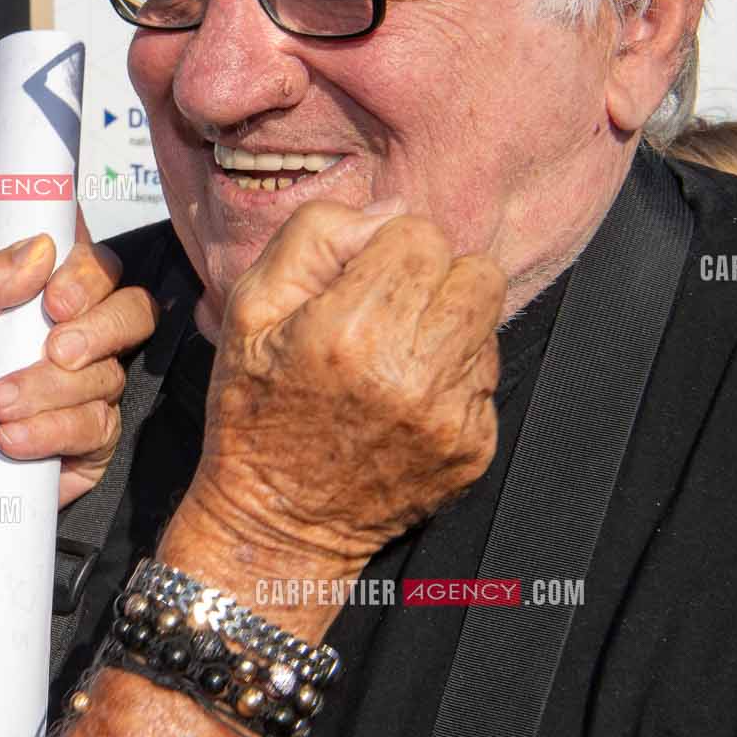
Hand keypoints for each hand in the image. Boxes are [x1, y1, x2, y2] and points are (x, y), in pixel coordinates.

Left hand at [0, 234, 156, 636]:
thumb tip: (38, 247)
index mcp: (36, 307)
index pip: (91, 267)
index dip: (87, 273)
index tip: (54, 296)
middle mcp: (72, 345)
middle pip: (130, 311)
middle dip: (97, 326)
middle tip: (54, 348)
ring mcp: (86, 396)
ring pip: (107, 374)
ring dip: (48, 389)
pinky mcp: (90, 447)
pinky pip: (97, 427)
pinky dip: (53, 430)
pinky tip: (12, 442)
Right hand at [189, 204, 503, 571]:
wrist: (277, 523)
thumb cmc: (255, 411)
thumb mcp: (247, 309)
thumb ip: (314, 237)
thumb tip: (389, 214)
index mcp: (347, 330)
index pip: (420, 236)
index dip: (389, 246)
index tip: (361, 278)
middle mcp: (407, 373)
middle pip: (474, 271)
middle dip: (434, 277)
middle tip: (391, 307)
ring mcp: (447, 416)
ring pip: (489, 319)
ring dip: (450, 322)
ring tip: (400, 350)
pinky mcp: (472, 449)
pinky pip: (487, 377)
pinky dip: (453, 376)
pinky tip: (408, 396)